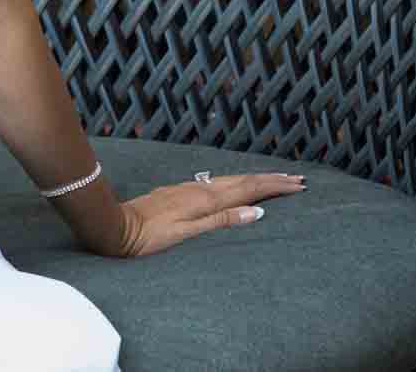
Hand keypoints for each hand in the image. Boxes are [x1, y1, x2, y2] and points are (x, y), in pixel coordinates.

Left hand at [111, 171, 306, 257]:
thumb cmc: (150, 236)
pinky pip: (218, 184)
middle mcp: (200, 189)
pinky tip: (236, 186)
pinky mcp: (181, 192)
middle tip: (296, 179)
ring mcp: (189, 188)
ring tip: (274, 180)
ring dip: (255, 180)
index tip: (298, 185)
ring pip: (231, 180)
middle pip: (243, 181)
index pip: (249, 189)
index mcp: (206, 199)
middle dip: (271, 180)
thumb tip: (256, 213)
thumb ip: (222, 221)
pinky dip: (236, 184)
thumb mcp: (188, 233)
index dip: (274, 187)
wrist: (117, 227)